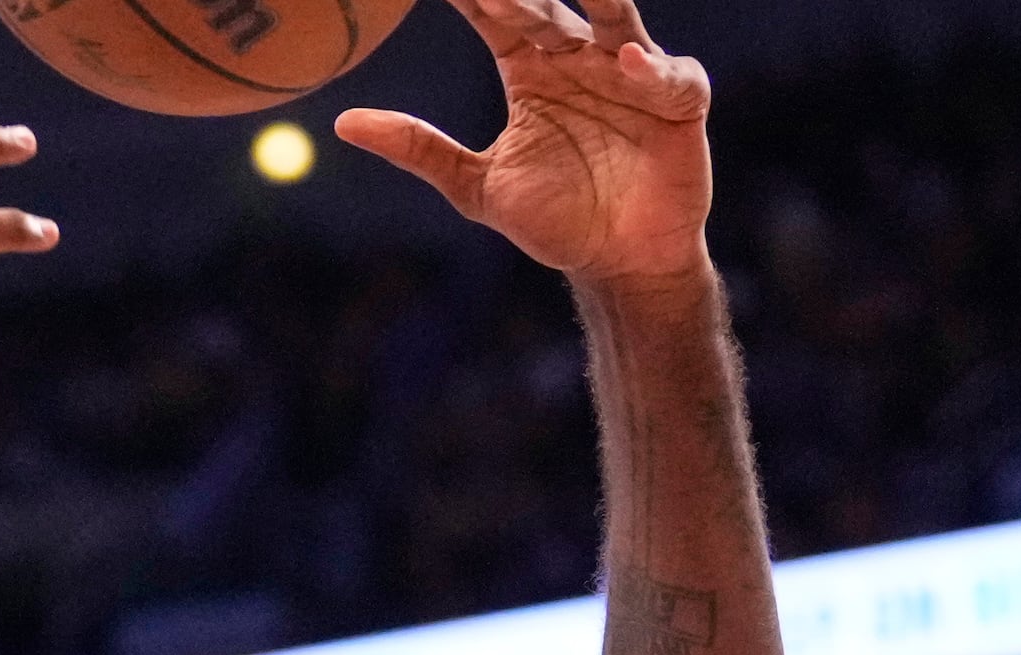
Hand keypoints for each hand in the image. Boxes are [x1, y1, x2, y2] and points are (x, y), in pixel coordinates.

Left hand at [335, 0, 711, 288]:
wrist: (615, 263)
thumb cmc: (552, 221)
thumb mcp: (475, 186)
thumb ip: (417, 148)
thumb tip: (342, 122)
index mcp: (530, 73)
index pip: (497, 21)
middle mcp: (579, 62)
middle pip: (549, 13)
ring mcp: (630, 76)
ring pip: (617, 22)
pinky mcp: (677, 103)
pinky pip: (668, 77)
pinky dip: (651, 68)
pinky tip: (625, 60)